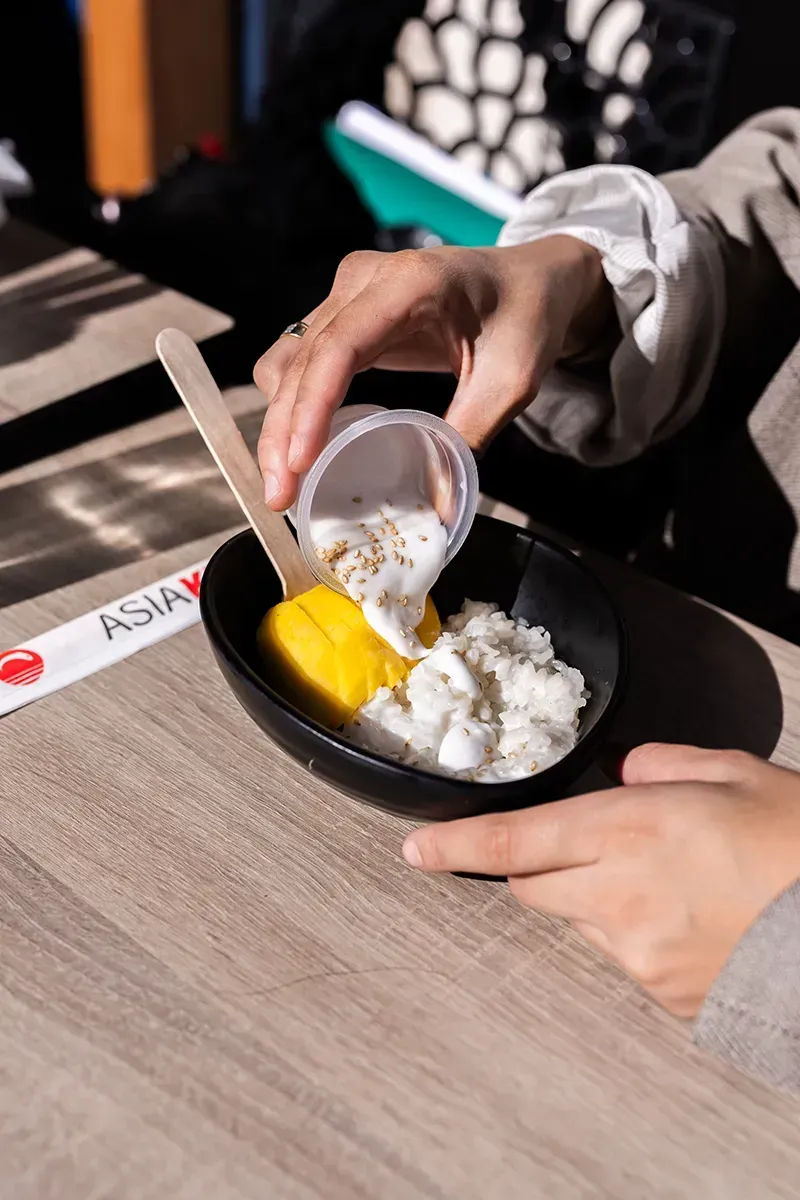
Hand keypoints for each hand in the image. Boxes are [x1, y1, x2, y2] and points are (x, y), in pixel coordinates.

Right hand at [255, 237, 610, 508]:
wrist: (532, 279)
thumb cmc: (527, 317)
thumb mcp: (511, 381)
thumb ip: (470, 438)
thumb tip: (438, 512)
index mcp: (410, 283)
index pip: (339, 346)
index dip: (311, 408)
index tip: (299, 463)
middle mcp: (364, 280)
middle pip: (301, 359)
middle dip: (282, 432)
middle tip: (281, 497)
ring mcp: (347, 293)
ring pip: (288, 361)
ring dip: (279, 423)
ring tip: (286, 483)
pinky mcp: (342, 313)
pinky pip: (299, 361)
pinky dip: (292, 407)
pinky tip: (301, 450)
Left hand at [402, 744, 799, 1016]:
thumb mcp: (735, 773)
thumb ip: (661, 765)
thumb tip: (623, 773)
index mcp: (633, 828)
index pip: (514, 843)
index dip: (454, 847)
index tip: (416, 851)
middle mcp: (622, 895)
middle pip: (534, 887)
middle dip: (543, 865)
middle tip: (600, 847)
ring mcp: (640, 954)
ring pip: (581, 921)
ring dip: (602, 898)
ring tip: (680, 882)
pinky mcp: (663, 995)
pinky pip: (624, 958)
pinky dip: (640, 934)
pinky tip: (695, 918)